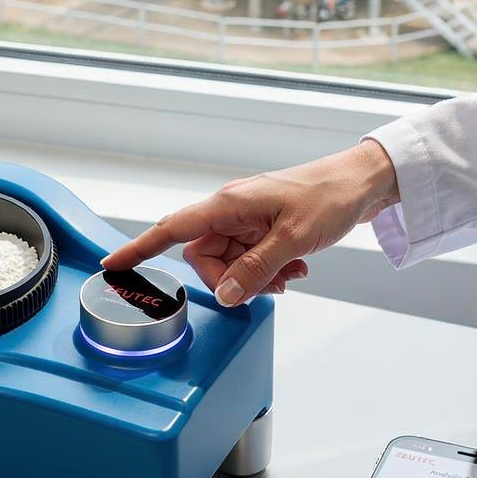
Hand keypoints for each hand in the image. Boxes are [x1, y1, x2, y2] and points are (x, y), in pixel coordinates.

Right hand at [101, 140, 399, 305]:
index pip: (172, 229)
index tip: (113, 266)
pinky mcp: (264, 227)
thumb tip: (225, 296)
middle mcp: (232, 209)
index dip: (140, 248)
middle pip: (205, 257)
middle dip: (231, 279)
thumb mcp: (292, 239)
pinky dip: (268, 271)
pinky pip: (250, 259)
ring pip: (230, 262)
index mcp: (229, 203)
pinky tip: (294, 269)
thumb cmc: (330, 196)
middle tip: (268, 283)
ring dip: (254, 277)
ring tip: (290, 274)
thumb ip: (255, 270)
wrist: (363, 181)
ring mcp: (248, 219)